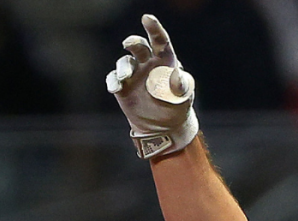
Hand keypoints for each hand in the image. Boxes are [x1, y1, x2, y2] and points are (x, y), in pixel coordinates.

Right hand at [106, 15, 198, 158]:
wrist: (165, 126)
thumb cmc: (177, 105)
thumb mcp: (184, 96)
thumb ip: (181, 85)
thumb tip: (176, 76)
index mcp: (164, 60)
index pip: (159, 41)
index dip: (154, 28)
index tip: (147, 18)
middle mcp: (147, 63)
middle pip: (138, 47)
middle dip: (133, 43)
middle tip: (129, 44)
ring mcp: (133, 74)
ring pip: (124, 62)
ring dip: (123, 67)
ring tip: (126, 77)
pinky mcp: (122, 87)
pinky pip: (114, 79)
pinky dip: (113, 81)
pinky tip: (115, 87)